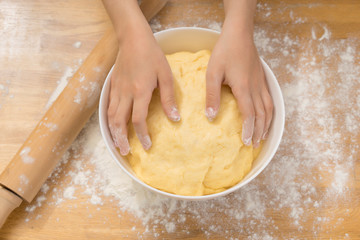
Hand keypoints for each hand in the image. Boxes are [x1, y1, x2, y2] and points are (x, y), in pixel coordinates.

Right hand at [107, 27, 179, 155]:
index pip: (139, 120)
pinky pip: (108, 106)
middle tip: (126, 152)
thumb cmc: (152, 55)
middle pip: (120, 122)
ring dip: (114, 132)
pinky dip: (109, 119)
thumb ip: (169, 98)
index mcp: (141, 91)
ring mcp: (116, 89)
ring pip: (111, 116)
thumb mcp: (166, 75)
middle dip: (122, 139)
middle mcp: (126, 93)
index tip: (147, 146)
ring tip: (118, 144)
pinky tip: (112, 125)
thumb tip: (175, 118)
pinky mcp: (112, 85)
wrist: (133, 38)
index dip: (142, 135)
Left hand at [205, 27, 272, 147]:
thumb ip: (212, 95)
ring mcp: (261, 83)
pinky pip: (270, 99)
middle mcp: (255, 88)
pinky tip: (267, 117)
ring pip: (269, 108)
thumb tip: (211, 116)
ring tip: (263, 136)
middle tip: (254, 145)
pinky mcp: (262, 78)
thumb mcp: (213, 73)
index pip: (249, 114)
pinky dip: (270, 112)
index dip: (248, 129)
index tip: (245, 143)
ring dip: (266, 124)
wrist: (239, 33)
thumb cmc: (224, 51)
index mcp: (243, 88)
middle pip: (261, 115)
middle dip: (258, 132)